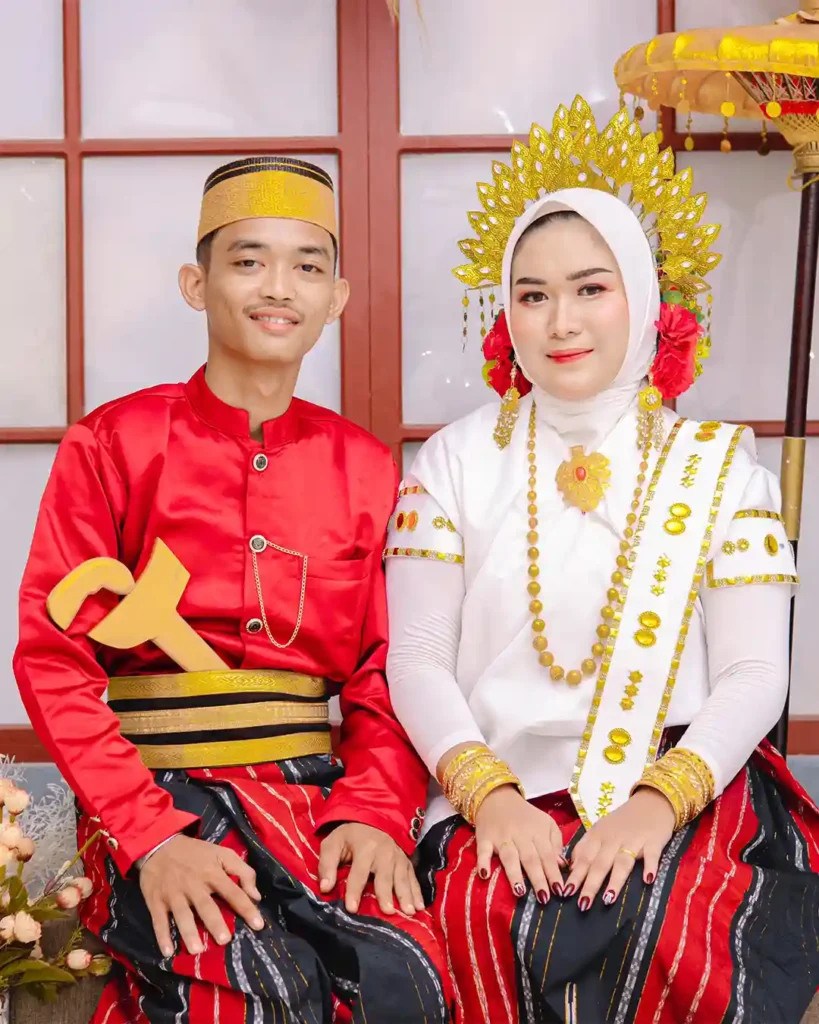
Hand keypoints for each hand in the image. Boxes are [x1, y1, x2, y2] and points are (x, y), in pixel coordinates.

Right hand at [139, 835, 263, 957]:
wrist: (160, 845)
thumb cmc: (196, 853)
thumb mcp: (223, 853)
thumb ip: (243, 872)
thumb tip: (256, 896)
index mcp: (212, 873)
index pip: (233, 892)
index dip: (246, 908)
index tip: (259, 925)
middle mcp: (194, 885)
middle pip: (206, 906)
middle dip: (215, 923)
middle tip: (225, 940)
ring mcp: (174, 894)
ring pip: (182, 915)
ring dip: (189, 932)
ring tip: (197, 950)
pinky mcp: (156, 901)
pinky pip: (159, 920)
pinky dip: (162, 936)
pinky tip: (168, 952)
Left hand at [318, 823, 423, 916]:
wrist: (372, 819)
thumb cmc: (349, 837)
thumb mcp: (332, 844)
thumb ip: (327, 865)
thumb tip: (326, 888)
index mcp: (364, 848)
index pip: (358, 872)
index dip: (354, 890)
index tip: (352, 909)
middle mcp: (383, 852)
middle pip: (384, 876)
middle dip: (385, 893)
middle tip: (387, 911)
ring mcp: (397, 857)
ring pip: (402, 878)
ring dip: (406, 895)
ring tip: (409, 911)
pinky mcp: (406, 862)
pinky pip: (413, 877)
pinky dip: (417, 892)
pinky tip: (420, 907)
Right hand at [474, 785, 564, 901]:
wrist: (497, 797)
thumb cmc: (526, 817)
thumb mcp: (546, 823)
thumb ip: (555, 843)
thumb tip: (561, 865)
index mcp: (538, 831)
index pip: (547, 855)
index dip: (553, 873)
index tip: (560, 892)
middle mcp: (520, 835)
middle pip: (530, 858)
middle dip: (538, 879)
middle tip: (544, 899)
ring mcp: (501, 837)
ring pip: (509, 856)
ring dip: (514, 874)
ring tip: (520, 892)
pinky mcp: (484, 838)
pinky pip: (483, 850)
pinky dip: (483, 862)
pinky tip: (485, 874)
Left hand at [565, 788, 674, 910]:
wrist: (651, 802)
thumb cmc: (622, 822)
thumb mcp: (599, 831)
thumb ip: (585, 848)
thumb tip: (571, 870)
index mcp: (597, 836)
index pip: (583, 857)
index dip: (575, 875)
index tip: (565, 893)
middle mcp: (612, 838)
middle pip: (600, 863)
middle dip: (590, 884)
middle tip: (582, 905)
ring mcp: (633, 840)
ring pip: (622, 861)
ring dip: (615, 880)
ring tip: (608, 900)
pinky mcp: (653, 841)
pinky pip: (651, 855)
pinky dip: (650, 866)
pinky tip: (648, 880)